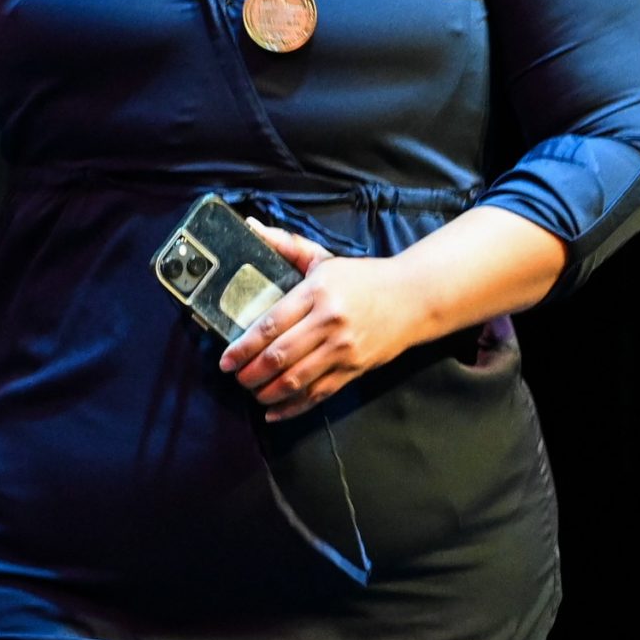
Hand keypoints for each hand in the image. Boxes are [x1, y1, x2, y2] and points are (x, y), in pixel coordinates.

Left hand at [218, 220, 415, 421]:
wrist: (413, 297)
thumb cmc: (363, 278)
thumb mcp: (323, 258)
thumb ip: (285, 245)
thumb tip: (251, 227)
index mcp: (318, 292)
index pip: (271, 324)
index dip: (244, 347)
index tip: (226, 359)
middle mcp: (329, 322)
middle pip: (279, 355)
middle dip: (250, 372)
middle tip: (235, 376)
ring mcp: (343, 349)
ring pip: (296, 379)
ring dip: (267, 392)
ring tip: (252, 392)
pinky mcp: (354, 369)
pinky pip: (318, 394)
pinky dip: (293, 407)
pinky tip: (274, 412)